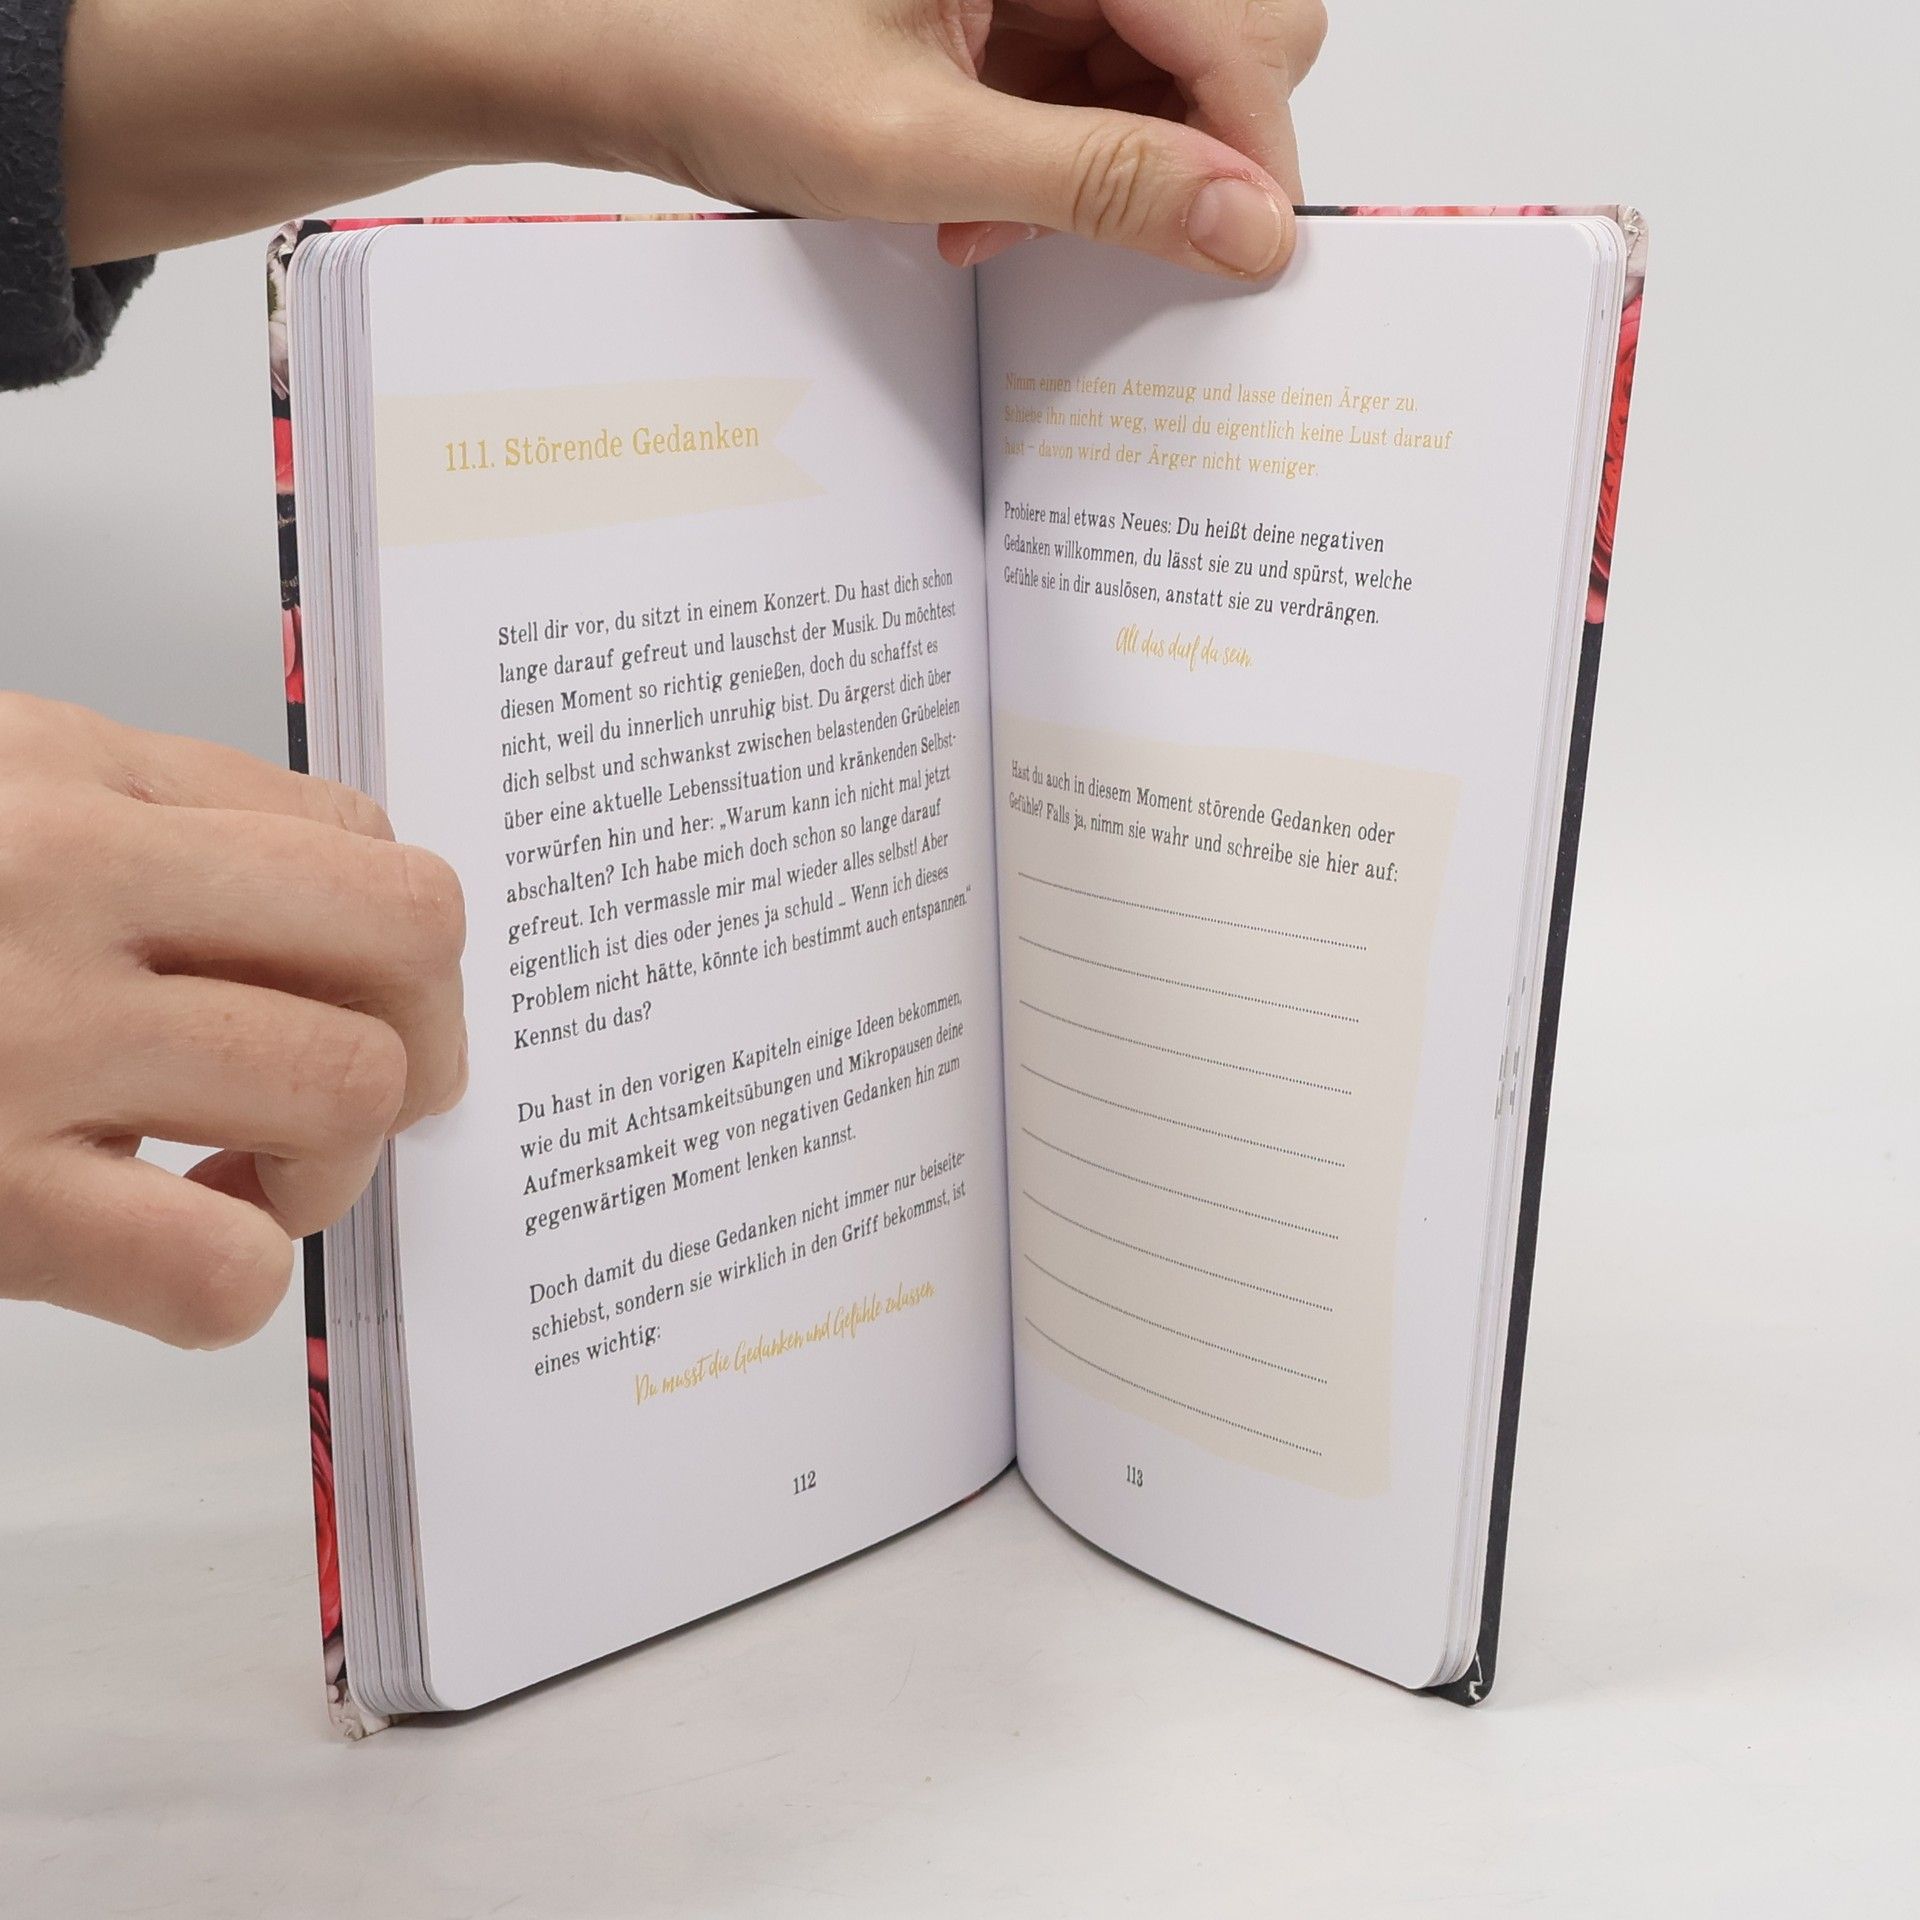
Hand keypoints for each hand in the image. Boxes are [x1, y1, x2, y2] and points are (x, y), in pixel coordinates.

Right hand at [0, 695, 466, 1346]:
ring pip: (345, 1091)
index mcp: (67, 771)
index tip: (366, 996)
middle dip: (427, 1031)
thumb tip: (330, 892)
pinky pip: (221, 1270)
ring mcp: (17, 1041)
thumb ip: (142, 818)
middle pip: (405, 932)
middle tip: (373, 1089)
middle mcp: (60, 877)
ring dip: (333, 1164)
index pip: (356, 833)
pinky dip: (231, 1279)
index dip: (395, 938)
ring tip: (242, 1176)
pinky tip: (159, 1247)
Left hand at [64, 0, 1325, 279]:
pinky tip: (965, 198)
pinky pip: (1082, 79)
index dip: (1248, 152)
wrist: (594, 39)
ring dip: (1098, 166)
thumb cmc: (715, 53)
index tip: (1234, 257)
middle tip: (1074, 226)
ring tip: (981, 221)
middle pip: (1226, 31)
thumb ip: (1096, 182)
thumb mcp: (917, 147)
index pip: (1243, 27)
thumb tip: (1246, 225)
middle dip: (1174, 151)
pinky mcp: (997, 0)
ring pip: (1156, 67)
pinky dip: (1045, 153)